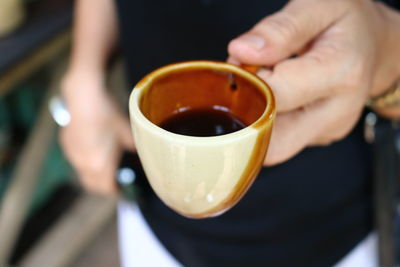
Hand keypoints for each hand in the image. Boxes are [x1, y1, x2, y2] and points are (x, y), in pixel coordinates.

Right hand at [60, 69, 134, 193]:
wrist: (84, 98)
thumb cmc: (107, 116)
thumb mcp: (126, 132)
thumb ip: (133, 147)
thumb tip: (139, 152)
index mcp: (100, 165)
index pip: (106, 188)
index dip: (115, 191)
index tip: (121, 191)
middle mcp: (84, 164)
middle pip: (92, 185)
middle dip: (103, 187)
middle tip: (114, 182)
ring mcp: (73, 155)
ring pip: (82, 174)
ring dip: (93, 175)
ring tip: (104, 168)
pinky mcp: (66, 145)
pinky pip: (76, 161)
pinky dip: (84, 162)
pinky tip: (93, 150)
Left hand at [228, 0, 399, 164]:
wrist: (373, 46)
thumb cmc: (346, 23)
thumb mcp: (319, 6)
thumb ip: (281, 30)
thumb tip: (242, 52)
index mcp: (340, 73)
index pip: (275, 96)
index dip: (249, 81)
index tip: (245, 61)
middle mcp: (337, 112)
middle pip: (272, 140)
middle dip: (247, 112)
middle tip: (252, 77)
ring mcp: (327, 130)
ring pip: (272, 144)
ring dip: (256, 116)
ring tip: (269, 81)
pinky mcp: (318, 138)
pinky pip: (280, 138)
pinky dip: (269, 118)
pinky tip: (278, 93)